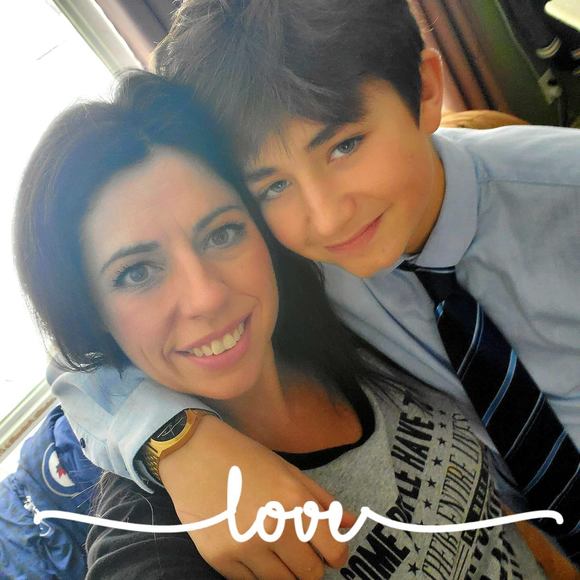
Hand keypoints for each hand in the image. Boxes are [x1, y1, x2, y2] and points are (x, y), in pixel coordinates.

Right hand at [159, 416, 353, 578]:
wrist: (195, 455)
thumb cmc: (246, 458)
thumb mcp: (289, 471)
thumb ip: (322, 500)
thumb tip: (349, 524)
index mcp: (296, 503)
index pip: (334, 552)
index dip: (336, 555)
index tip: (329, 552)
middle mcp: (273, 529)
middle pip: (310, 575)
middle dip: (310, 564)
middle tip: (299, 549)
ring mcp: (245, 547)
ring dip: (285, 571)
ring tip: (275, 548)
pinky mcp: (220, 559)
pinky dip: (257, 573)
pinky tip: (251, 549)